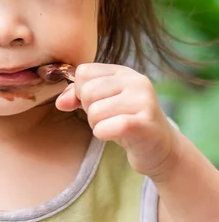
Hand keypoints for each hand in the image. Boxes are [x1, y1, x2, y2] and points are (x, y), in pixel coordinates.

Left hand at [55, 63, 179, 179]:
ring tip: (114, 126)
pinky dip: (103, 134)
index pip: (83, 72)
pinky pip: (106, 127)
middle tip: (107, 118)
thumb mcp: (101, 103)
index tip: (96, 103)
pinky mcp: (145, 124)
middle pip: (87, 91)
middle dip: (89, 110)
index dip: (81, 91)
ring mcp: (144, 101)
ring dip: (97, 125)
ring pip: (95, 111)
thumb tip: (61, 102)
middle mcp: (136, 82)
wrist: (160, 149)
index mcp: (123, 72)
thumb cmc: (126, 121)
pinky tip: (117, 135)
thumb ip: (78, 96)